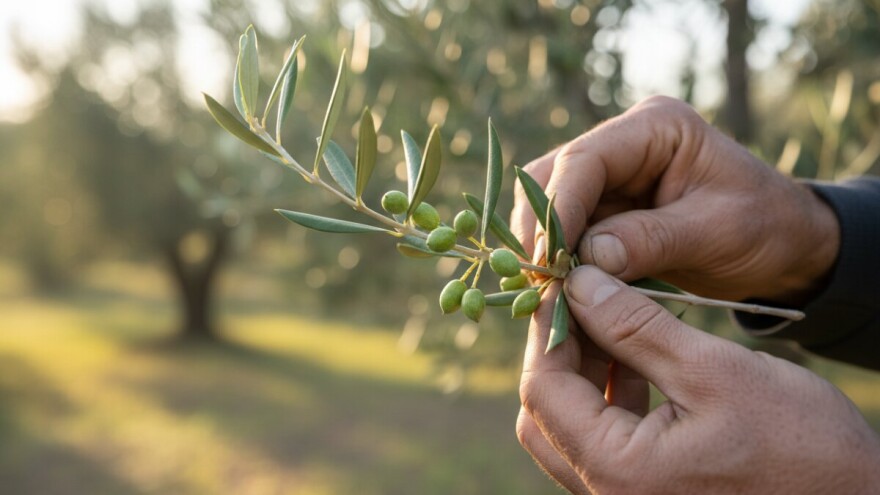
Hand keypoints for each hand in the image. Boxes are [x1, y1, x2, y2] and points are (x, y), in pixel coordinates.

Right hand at [510, 96, 838, 303]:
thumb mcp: (718, 233)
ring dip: (543, 246)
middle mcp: (624, 144)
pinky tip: (557, 290)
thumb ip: (651, 241)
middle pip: (554, 177)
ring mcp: (612, 176)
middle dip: (541, 229)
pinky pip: (567, 231)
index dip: (558, 207)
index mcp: (656, 128)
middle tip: (536, 281)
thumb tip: (585, 261)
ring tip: (544, 290)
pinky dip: (559, 260)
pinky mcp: (606, 209)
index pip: (585, 159)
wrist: (786, 246)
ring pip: (550, 204)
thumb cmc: (766, 228)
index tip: (546, 258)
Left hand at [517, 266, 879, 493]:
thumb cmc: (804, 448)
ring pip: (570, 425)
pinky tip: (635, 353)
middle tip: (581, 297)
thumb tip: (579, 283)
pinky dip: (610, 393)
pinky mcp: (647, 491)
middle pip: (544, 413)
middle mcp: (608, 494)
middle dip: (559, 350)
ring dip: (583, 369)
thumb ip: (637, 327)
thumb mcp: (716, 373)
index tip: (562, 279)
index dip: (547, 327)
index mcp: (617, 472)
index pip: (544, 390)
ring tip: (609, 316)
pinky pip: (604, 439)